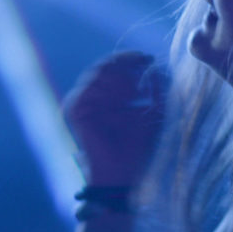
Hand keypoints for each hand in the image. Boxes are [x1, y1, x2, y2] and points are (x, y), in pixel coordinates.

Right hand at [63, 51, 166, 186]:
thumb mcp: (155, 114)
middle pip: (105, 65)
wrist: (123, 173)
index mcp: (111, 95)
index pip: (116, 66)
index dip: (131, 58)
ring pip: (96, 73)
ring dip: (118, 76)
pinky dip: (107, 87)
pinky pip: (86, 88)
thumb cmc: (140, 146)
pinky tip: (125, 97)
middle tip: (144, 63)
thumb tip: (157, 68)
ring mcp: (83, 103)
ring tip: (136, 89)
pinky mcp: (75, 111)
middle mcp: (94, 97)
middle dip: (126, 63)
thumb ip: (157, 91)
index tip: (150, 58)